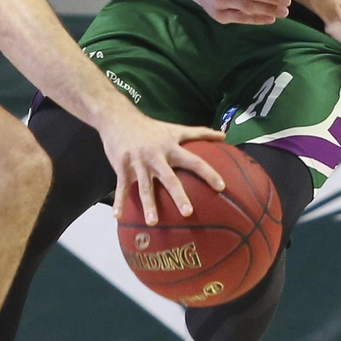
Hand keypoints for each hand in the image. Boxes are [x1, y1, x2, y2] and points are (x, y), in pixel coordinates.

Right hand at [99, 110, 226, 225]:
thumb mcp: (175, 128)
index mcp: (170, 148)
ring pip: (144, 187)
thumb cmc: (150, 127)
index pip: (194, 161)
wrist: (118, 118)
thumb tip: (223, 135)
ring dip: (148, 204)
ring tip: (153, 222)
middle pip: (169, 178)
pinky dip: (119, 201)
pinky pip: (121, 187)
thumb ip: (200, 133)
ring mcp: (138, 163)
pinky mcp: (122, 167)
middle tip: (187, 212)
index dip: (208, 173)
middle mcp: (156, 156)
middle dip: (178, 195)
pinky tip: (117, 216)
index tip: (221, 187)